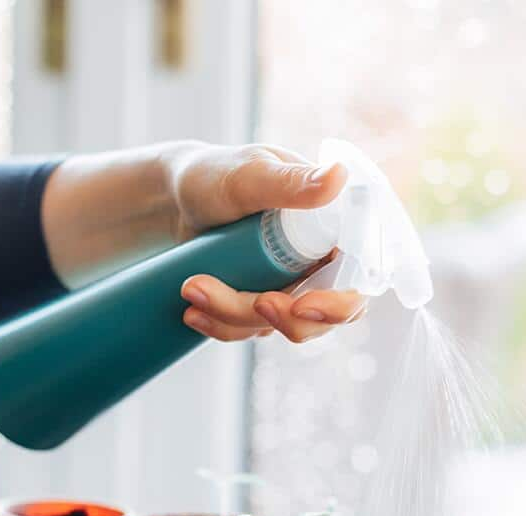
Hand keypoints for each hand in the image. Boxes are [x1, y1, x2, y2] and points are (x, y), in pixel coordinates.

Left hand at [163, 142, 367, 342]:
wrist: (170, 199)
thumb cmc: (211, 175)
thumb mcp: (250, 176)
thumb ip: (292, 182)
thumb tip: (339, 176)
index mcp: (332, 228)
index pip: (355, 282)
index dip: (336, 305)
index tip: (299, 306)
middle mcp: (317, 262)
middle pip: (321, 318)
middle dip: (281, 319)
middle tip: (250, 302)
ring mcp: (287, 286)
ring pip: (275, 326)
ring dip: (233, 317)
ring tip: (190, 288)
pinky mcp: (258, 303)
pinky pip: (247, 330)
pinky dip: (220, 326)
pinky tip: (192, 311)